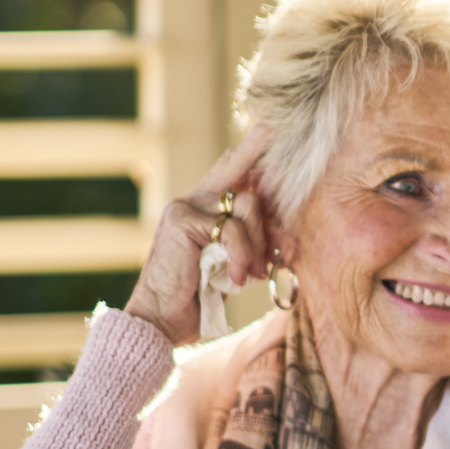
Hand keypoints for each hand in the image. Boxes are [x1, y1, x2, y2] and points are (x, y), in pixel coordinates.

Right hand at [124, 125, 274, 347]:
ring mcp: (185, 208)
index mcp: (202, 209)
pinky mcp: (184, 221)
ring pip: (246, 209)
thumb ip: (251, 245)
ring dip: (256, 247)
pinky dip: (242, 256)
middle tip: (278, 257)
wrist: (161, 320)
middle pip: (249, 193)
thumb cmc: (197, 298)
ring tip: (248, 276)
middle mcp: (192, 201)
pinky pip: (232, 230)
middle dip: (269, 229)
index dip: (249, 151)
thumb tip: (288, 240)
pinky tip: (237, 278)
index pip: (230, 172)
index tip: (268, 128)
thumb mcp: (232, 267)